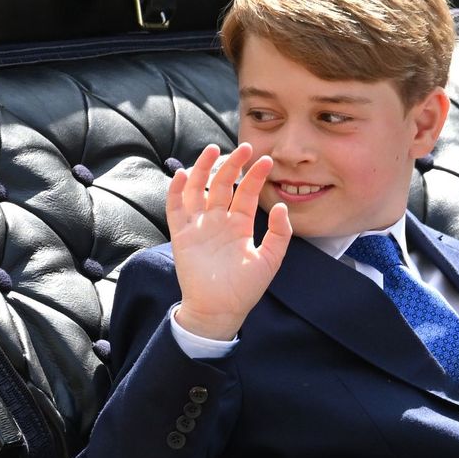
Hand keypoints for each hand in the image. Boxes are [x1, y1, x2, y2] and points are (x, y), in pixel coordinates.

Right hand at [168, 143, 292, 339]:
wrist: (220, 310)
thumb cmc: (246, 288)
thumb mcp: (270, 259)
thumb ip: (279, 234)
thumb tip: (282, 207)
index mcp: (240, 225)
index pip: (247, 193)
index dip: (255, 176)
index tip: (267, 160)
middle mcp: (219, 220)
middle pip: (223, 185)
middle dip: (232, 165)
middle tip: (245, 147)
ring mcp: (199, 225)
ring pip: (198, 190)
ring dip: (204, 169)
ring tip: (213, 150)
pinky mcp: (181, 234)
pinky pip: (176, 208)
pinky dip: (178, 190)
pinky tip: (185, 174)